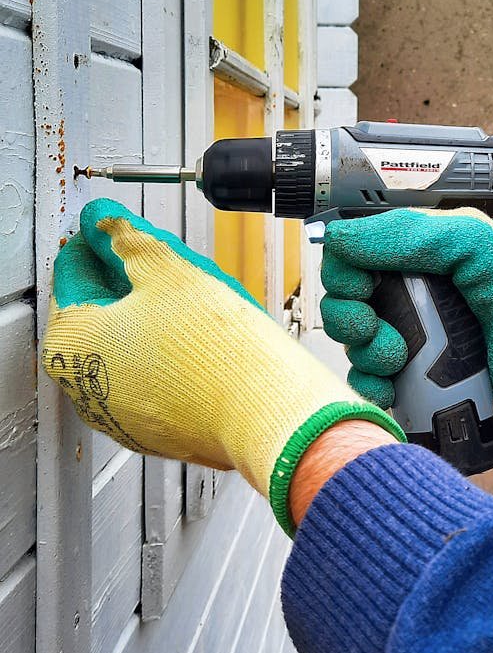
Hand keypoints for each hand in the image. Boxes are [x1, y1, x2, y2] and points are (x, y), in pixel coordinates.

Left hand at [42, 199, 403, 534]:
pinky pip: (155, 378)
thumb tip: (102, 221)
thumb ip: (123, 237)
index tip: (118, 227)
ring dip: (154, 318)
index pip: (73, 271)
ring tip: (195, 298)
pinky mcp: (157, 431)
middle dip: (131, 281)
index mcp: (68, 344)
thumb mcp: (165, 268)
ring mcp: (120, 415)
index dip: (101, 240)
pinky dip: (170, 354)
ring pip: (130, 347)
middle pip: (101, 312)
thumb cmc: (214, 348)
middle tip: (165, 259)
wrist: (265, 410)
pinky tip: (202, 337)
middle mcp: (83, 387)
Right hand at [320, 208, 492, 421]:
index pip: (346, 252)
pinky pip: (369, 380)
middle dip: (350, 318)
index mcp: (412, 249)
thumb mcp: (472, 244)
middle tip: (375, 328)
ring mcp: (408, 330)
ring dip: (365, 353)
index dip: (342, 272)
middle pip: (340, 300)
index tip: (361, 289)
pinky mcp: (414, 371)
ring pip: (351, 343)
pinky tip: (390, 387)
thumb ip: (407, 234)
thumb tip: (341, 237)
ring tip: (400, 358)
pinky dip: (370, 385)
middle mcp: (404, 287)